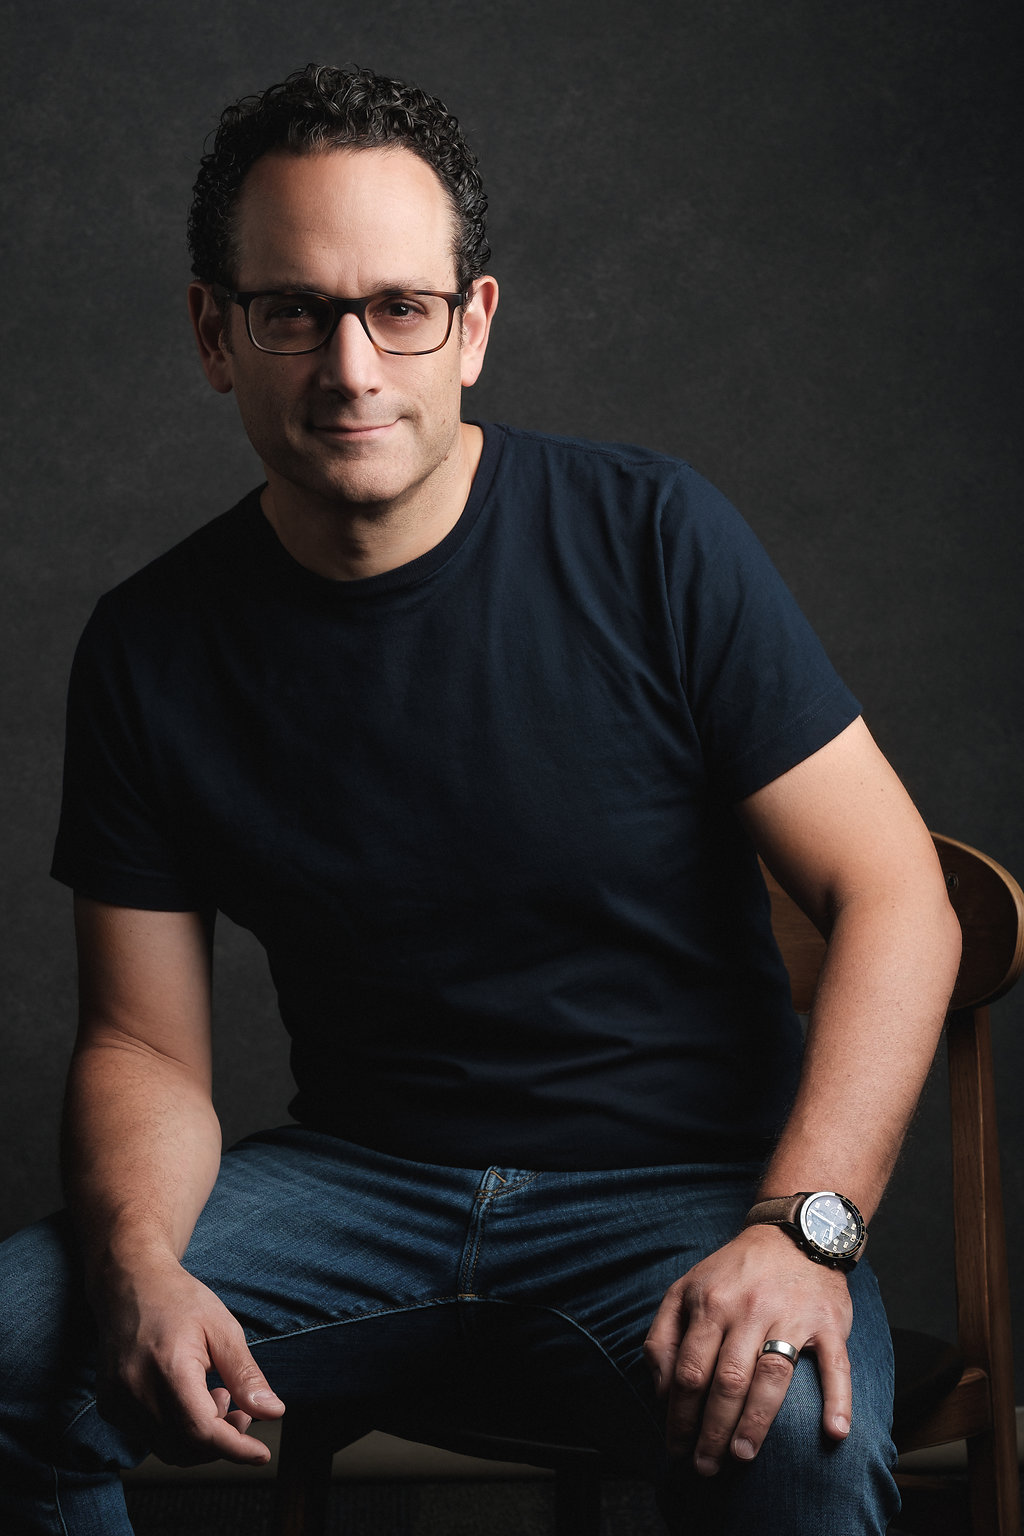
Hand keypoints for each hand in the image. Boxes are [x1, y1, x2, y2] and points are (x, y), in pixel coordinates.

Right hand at [93, 1257, 284, 1465]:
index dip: (235, 1448)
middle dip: (221, 1440)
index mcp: (168, 1368)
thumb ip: (246, 1374)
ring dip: (199, 1437)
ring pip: (167, 1448)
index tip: (261, 1454)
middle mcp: (136, 1391)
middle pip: (186, 1447)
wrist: (129, 1283)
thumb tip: (273, 1412)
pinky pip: (148, 1437)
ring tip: (215, 1396)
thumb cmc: (178, 1300)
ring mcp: (118, 1402)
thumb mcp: (222, 1327)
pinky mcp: (109, 1407)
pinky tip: (188, 1398)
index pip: (203, 1431)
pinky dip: (175, 1431)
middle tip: (242, 1411)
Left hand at [643, 1225, 852, 1474]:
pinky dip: (837, 1399)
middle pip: (727, 1380)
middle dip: (712, 1430)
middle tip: (705, 1466)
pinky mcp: (828, 1323)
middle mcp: (749, 1309)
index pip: (690, 1370)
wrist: (793, 1234)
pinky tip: (834, 1432)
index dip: (680, 1415)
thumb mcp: (685, 1288)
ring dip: (757, 1422)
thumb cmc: (734, 1272)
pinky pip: (836, 1365)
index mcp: (711, 1303)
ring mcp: (792, 1316)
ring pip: (772, 1376)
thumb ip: (664, 1336)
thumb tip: (660, 1391)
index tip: (675, 1447)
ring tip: (742, 1456)